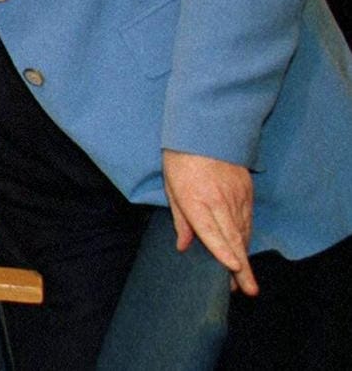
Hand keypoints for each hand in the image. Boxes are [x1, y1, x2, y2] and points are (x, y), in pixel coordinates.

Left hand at [163, 148, 257, 294]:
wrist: (205, 131)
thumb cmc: (180, 160)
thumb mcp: (171, 187)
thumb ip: (180, 219)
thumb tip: (185, 246)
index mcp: (196, 198)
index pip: (211, 229)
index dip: (222, 250)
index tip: (234, 267)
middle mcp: (220, 200)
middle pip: (233, 238)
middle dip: (242, 267)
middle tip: (248, 289)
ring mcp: (237, 196)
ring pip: (243, 232)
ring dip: (244, 257)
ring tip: (244, 280)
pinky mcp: (246, 193)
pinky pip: (247, 221)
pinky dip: (246, 239)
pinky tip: (243, 253)